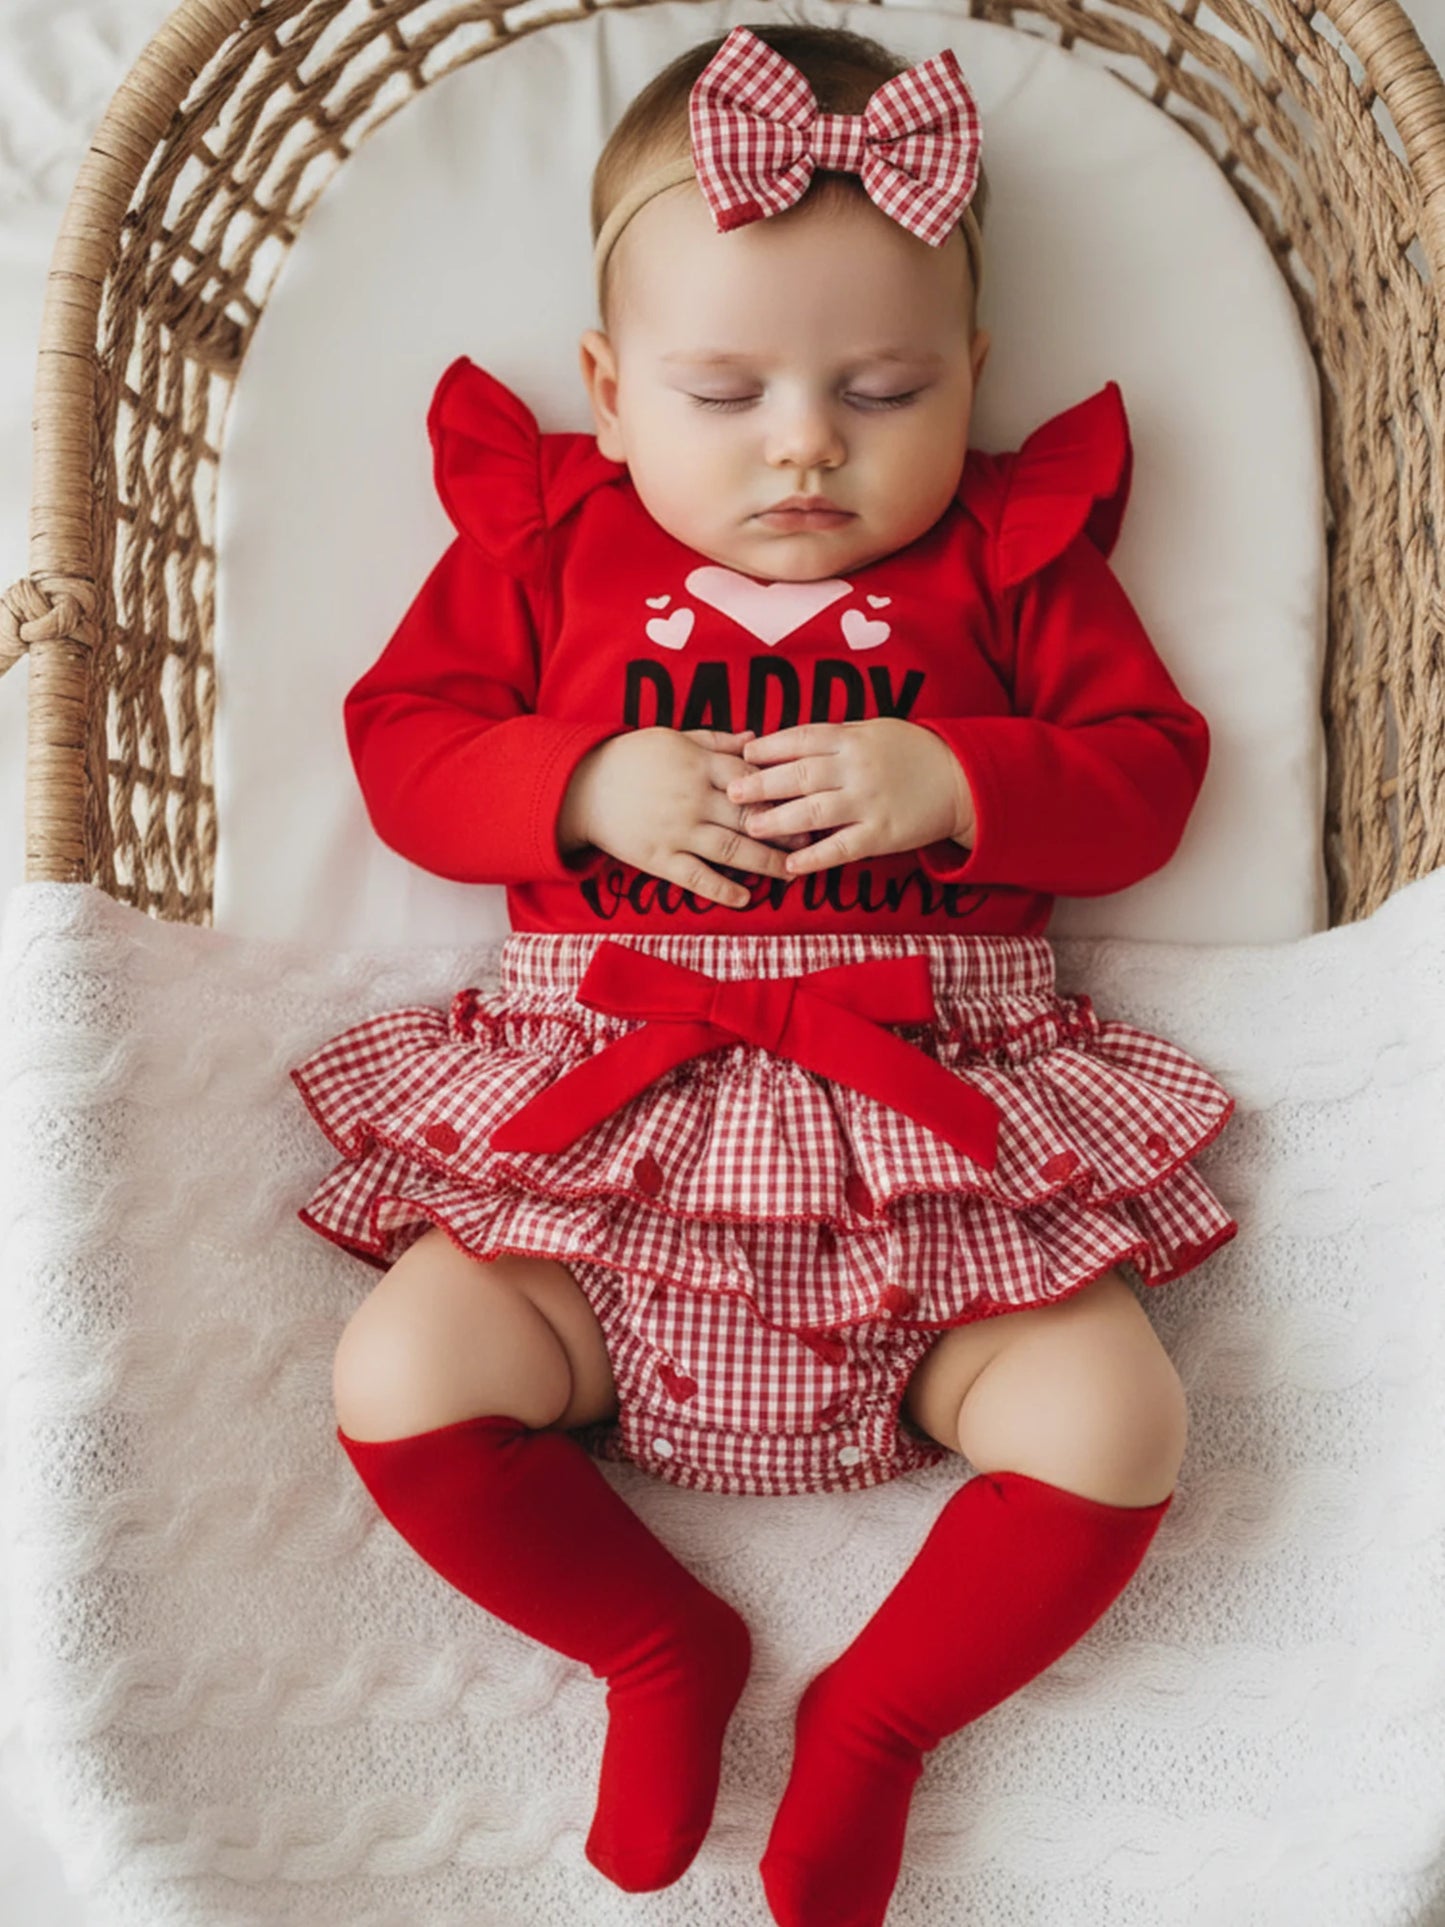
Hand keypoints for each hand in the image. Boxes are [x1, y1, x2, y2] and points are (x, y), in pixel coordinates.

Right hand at [558, 727, 808, 908]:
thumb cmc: (631, 757)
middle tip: (811, 841)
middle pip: (749, 817)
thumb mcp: (674, 737)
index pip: (751, 778)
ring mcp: (676, 831)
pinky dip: (723, 890)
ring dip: (765, 863)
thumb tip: (756, 739)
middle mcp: (692, 799)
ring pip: (731, 850)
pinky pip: (697, 877)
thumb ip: (717, 741)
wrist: (582, 786)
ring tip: (791, 872)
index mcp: (698, 765)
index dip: (781, 791)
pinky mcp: (659, 858)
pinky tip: (746, 898)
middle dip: (784, 830)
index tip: (805, 800)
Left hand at [726, 718, 975, 874]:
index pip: (802, 739)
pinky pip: (841, 848)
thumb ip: (833, 737)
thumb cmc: (910, 753)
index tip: (742, 754)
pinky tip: (790, 864)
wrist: (961, 780)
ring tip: (751, 827)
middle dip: (762, 784)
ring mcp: (869, 802)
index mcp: (852, 738)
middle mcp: (857, 768)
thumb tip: (784, 742)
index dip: (770, 747)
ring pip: (815, 812)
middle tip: (732, 793)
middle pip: (801, 775)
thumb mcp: (873, 731)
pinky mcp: (882, 834)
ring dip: (779, 820)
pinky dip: (814, 857)